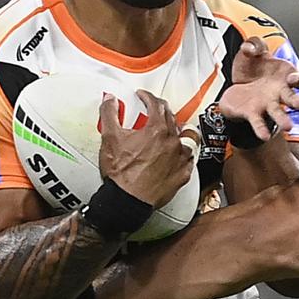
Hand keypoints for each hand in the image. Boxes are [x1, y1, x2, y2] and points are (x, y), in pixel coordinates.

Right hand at [98, 90, 197, 206]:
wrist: (127, 201)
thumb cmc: (121, 173)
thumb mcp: (109, 138)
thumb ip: (109, 113)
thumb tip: (110, 100)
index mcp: (157, 130)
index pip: (156, 104)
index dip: (148, 97)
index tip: (143, 97)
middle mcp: (173, 142)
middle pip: (172, 117)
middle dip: (161, 111)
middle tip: (152, 111)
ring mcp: (180, 159)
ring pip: (187, 137)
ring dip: (179, 131)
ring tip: (171, 131)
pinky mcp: (183, 174)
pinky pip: (189, 159)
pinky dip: (183, 154)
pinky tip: (176, 154)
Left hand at [221, 37, 298, 139]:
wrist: (235, 84)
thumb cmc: (251, 67)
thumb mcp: (251, 49)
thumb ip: (253, 44)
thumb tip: (250, 48)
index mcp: (282, 75)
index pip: (295, 77)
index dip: (296, 78)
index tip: (295, 78)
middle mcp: (278, 92)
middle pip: (291, 97)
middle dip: (297, 101)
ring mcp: (267, 104)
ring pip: (278, 113)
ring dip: (283, 119)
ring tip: (288, 126)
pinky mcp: (253, 113)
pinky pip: (258, 122)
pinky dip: (261, 129)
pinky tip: (264, 135)